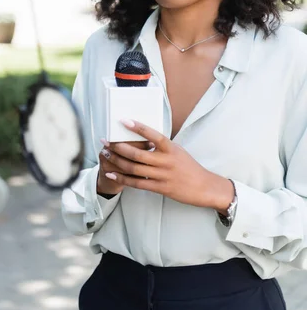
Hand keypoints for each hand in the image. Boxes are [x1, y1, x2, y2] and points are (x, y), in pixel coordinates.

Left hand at [99, 120, 233, 211]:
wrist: (204, 187)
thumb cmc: (189, 167)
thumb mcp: (178, 151)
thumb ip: (162, 146)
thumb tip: (144, 138)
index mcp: (171, 149)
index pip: (154, 135)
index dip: (139, 128)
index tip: (124, 121)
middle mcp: (166, 161)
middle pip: (137, 153)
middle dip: (118, 147)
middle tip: (105, 141)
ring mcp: (162, 175)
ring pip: (134, 168)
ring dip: (117, 161)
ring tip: (105, 155)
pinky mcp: (160, 188)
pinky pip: (137, 183)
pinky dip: (122, 179)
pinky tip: (111, 174)